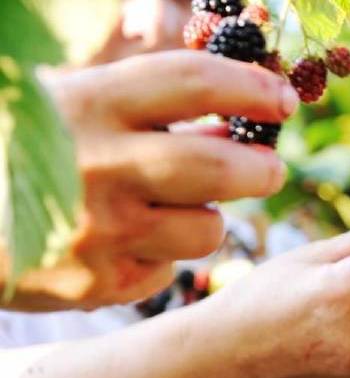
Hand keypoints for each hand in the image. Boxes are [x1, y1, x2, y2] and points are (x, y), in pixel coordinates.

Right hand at [11, 51, 297, 310]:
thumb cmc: (21, 153)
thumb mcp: (64, 101)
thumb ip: (140, 99)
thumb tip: (234, 109)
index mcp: (88, 104)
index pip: (195, 82)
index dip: (252, 89)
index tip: (284, 100)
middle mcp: (96, 166)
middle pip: (219, 168)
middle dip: (261, 169)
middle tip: (268, 169)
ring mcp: (98, 232)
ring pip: (206, 229)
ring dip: (208, 217)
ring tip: (178, 206)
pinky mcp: (96, 285)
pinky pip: (167, 272)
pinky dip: (163, 257)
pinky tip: (131, 243)